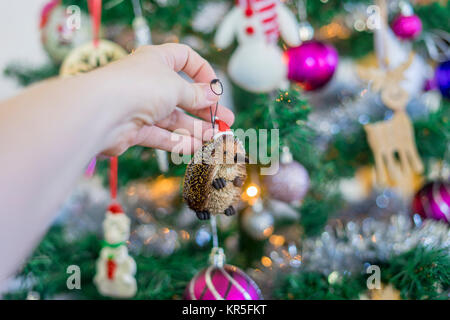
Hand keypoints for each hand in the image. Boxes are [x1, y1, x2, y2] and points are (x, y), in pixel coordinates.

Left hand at [97, 43, 234, 155]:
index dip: (203, 71)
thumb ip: (196, 94)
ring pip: (173, 118)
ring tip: (216, 138)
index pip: (184, 58)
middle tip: (226, 121)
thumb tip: (212, 95)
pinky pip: (161, 135)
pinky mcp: (134, 129)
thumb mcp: (176, 87)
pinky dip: (178, 141)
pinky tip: (197, 147)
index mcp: (157, 59)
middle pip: (182, 94)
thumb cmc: (139, 87)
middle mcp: (148, 81)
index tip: (215, 89)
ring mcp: (140, 106)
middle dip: (205, 109)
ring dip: (195, 128)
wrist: (101, 113)